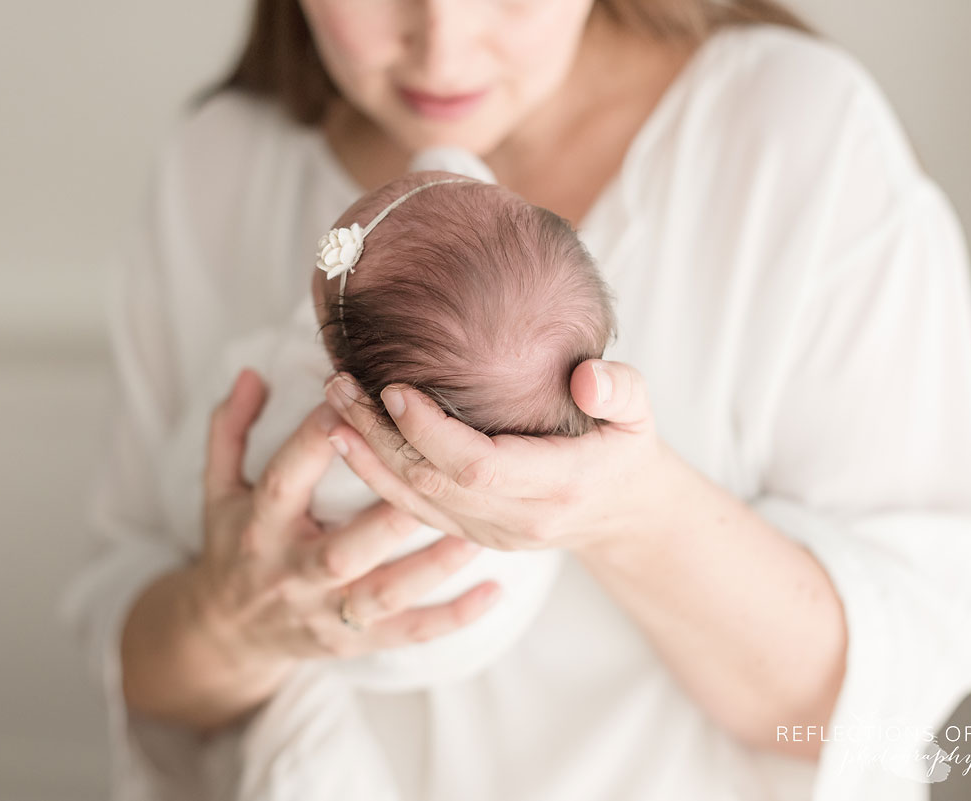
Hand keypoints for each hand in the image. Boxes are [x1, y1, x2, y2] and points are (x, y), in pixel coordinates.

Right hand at [193, 368, 501, 666]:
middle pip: (341, 550)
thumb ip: (231, 428)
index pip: (285, 482)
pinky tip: (494, 592)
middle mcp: (293, 572)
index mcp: (260, 526)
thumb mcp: (219, 487)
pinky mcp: (354, 642)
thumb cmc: (234, 543)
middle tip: (435, 478)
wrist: (226, 634)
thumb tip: (253, 372)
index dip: (312, 443)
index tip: (347, 400)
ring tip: (477, 534)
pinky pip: (408, 633)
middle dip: (385, 519)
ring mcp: (325, 612)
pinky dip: (452, 618)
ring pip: (384, 594)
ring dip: (432, 567)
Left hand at [323, 359, 663, 552]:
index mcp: (558, 484)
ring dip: (367, 455)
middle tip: (341, 384)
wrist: (622, 514)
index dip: (430, 432)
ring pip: (414, 501)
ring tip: (331, 405)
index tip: (395, 389)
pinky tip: (346, 440)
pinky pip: (414, 509)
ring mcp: (489, 533)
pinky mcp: (469, 533)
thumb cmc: (625, 448)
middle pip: (432, 482)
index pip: (478, 466)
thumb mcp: (640, 413)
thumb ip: (620, 390)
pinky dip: (375, 476)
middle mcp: (518, 518)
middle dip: (381, 436)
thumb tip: (587, 376)